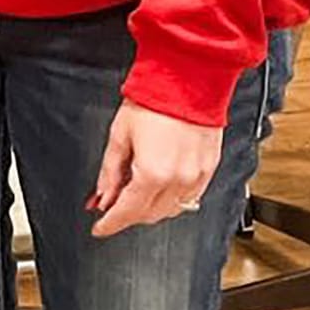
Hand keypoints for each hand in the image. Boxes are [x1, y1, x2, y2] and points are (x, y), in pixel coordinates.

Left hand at [89, 100, 223, 236]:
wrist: (187, 81)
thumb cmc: (152, 101)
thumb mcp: (120, 135)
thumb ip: (110, 171)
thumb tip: (103, 196)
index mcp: (153, 174)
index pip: (128, 212)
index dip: (111, 224)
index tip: (100, 229)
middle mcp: (179, 181)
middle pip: (150, 215)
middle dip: (128, 214)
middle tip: (112, 203)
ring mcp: (197, 178)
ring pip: (171, 211)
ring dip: (150, 209)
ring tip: (133, 192)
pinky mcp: (209, 170)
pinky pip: (189, 198)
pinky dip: (172, 200)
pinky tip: (159, 187)